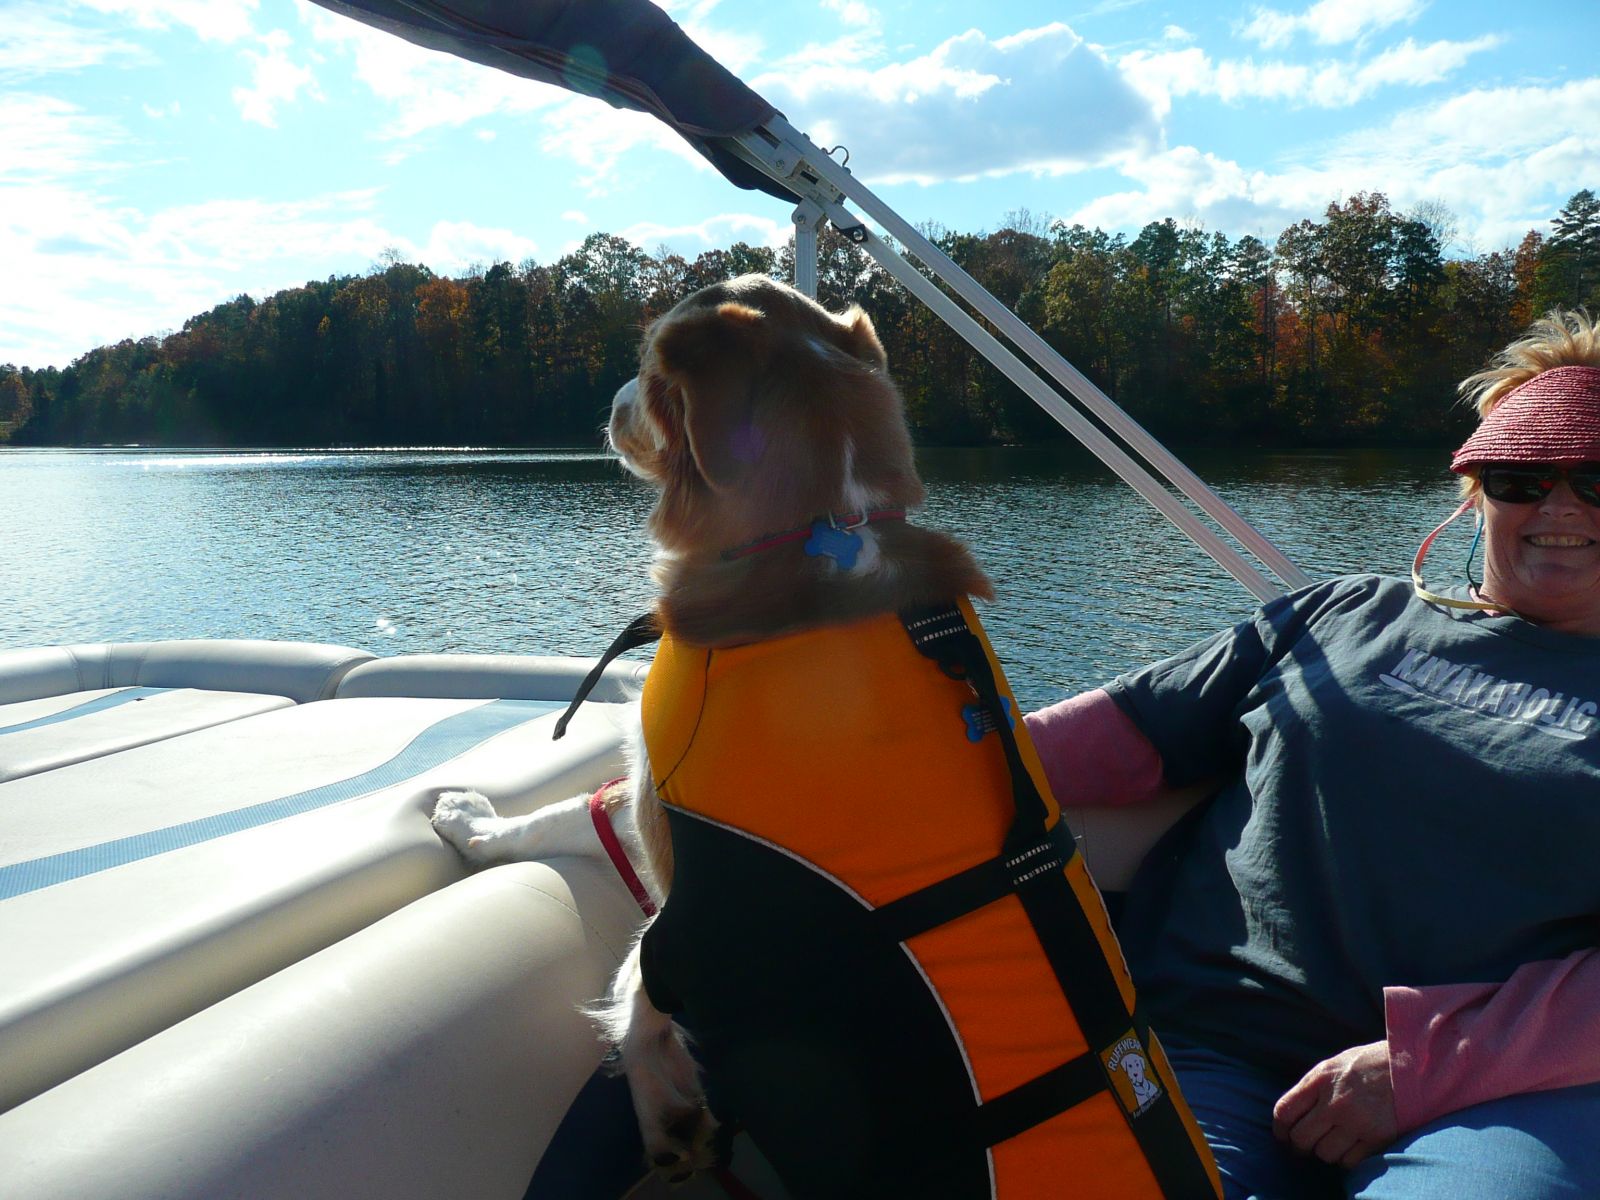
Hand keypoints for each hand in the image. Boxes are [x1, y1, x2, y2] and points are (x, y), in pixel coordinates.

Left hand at [1272, 1040, 1397, 1166]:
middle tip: (1306, 1146)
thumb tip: (1292, 1116)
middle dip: (1300, 1146)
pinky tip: (1352, 1147)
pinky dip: (1347, 1159)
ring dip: (1326, 1152)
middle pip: (1301, 1138)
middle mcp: (1336, 1101)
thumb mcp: (1333, 1065)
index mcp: (1321, 1079)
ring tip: (1334, 1141)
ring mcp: (1357, 1121)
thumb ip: (1312, 1087)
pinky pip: (1349, 1161)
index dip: (1280, 1129)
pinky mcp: (1378, 1137)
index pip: (1284, 1111)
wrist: (1413, 1065)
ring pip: (1324, 1154)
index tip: (1284, 1136)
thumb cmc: (1369, 1064)